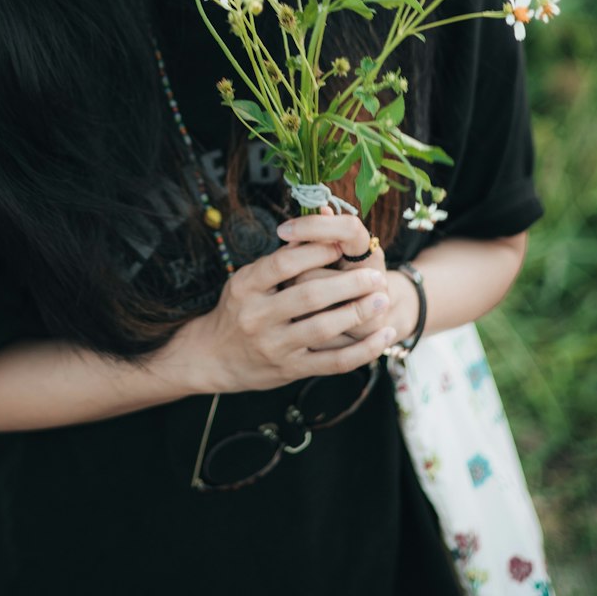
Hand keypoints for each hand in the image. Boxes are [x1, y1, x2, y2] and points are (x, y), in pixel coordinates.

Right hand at [178, 212, 398, 395]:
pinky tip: (383, 336)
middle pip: (308, 296)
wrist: (212, 357)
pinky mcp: (290, 370)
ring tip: (382, 299)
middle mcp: (257, 316)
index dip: (316, 251)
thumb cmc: (239, 309)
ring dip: (357, 313)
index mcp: (246, 286)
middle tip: (375, 275)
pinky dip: (363, 350)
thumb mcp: (248, 279)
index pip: (284, 263)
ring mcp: (273, 346)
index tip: (342, 244)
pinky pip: (334, 362)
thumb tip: (316, 225)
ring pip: (323, 329)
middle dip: (347, 284)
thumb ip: (281, 259)